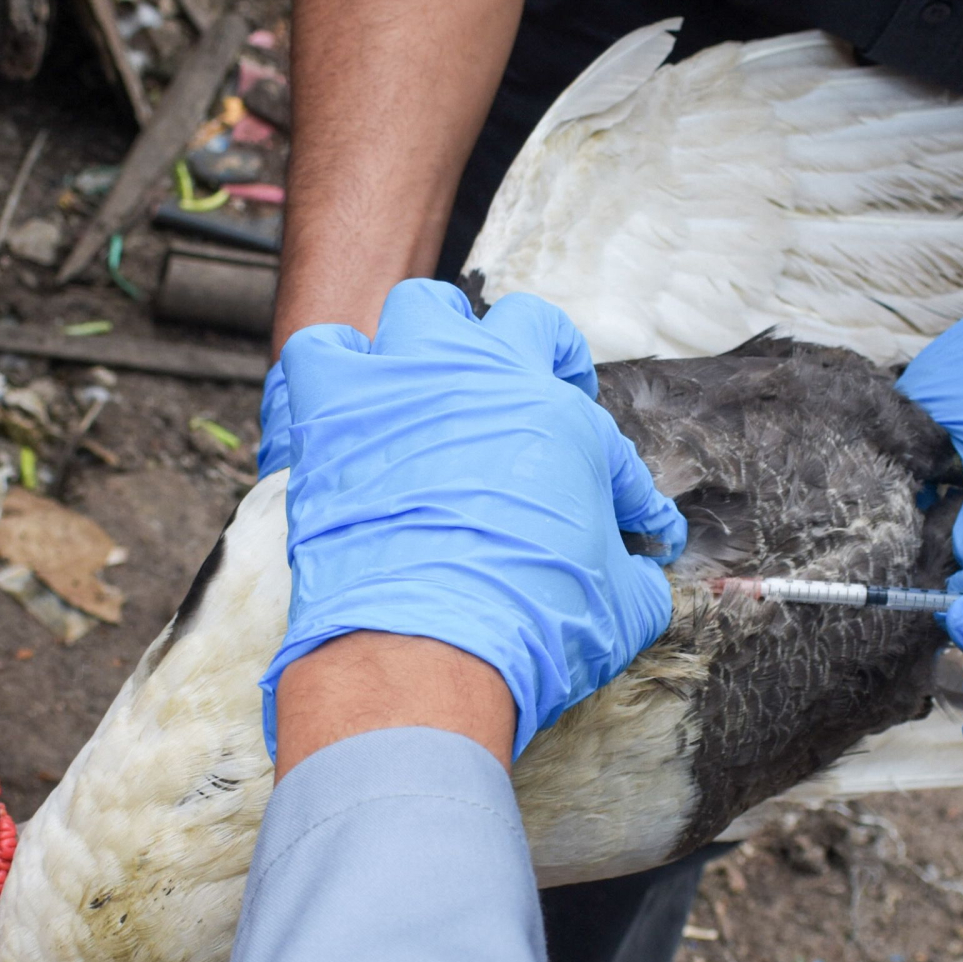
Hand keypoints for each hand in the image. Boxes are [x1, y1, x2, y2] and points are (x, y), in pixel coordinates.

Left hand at [262, 280, 686, 760]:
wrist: (425, 650)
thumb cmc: (531, 626)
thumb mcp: (621, 606)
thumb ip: (638, 577)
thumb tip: (645, 577)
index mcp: (559, 417)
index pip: (598, 427)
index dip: (612, 471)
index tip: (611, 508)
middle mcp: (484, 379)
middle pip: (519, 323)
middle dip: (530, 356)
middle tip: (527, 403)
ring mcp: (402, 384)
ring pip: (420, 311)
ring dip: (430, 343)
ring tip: (431, 386)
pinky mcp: (326, 412)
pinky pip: (317, 354)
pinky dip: (329, 375)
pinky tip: (341, 413)